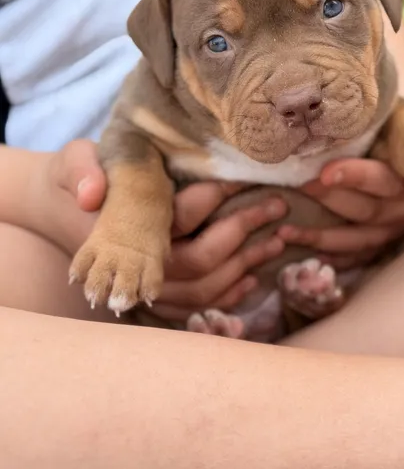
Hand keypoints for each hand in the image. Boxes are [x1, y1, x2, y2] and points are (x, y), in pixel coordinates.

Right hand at [58, 140, 287, 319]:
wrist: (61, 210)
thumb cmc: (78, 177)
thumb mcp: (74, 160)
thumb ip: (81, 170)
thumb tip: (92, 194)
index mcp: (123, 227)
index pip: (178, 216)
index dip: (215, 197)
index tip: (246, 177)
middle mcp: (137, 264)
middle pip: (200, 259)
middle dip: (243, 230)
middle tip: (278, 205)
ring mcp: (146, 287)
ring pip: (204, 288)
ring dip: (245, 265)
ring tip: (278, 238)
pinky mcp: (156, 297)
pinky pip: (198, 308)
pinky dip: (228, 297)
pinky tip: (253, 277)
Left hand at [278, 92, 403, 269]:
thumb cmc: (398, 129)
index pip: (384, 179)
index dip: (356, 176)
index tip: (325, 172)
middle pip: (368, 211)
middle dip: (330, 200)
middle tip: (297, 187)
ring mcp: (393, 232)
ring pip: (358, 240)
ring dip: (320, 238)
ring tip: (285, 232)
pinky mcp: (379, 246)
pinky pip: (354, 259)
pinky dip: (328, 258)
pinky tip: (299, 252)